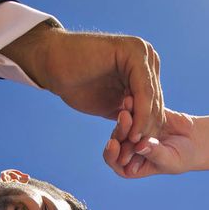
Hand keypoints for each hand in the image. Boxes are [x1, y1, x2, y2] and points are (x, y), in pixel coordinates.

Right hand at [2, 24, 163, 142]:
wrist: (52, 63)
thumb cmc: (76, 83)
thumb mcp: (111, 103)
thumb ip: (131, 113)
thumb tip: (150, 135)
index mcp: (146, 68)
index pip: (155, 104)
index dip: (147, 131)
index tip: (138, 154)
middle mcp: (148, 58)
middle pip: (156, 102)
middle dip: (146, 132)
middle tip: (136, 156)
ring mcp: (143, 52)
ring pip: (152, 100)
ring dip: (143, 128)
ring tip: (132, 149)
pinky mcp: (134, 53)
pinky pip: (144, 92)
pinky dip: (140, 115)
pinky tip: (132, 134)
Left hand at [103, 108, 196, 177]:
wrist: (195, 141)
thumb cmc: (182, 157)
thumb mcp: (170, 160)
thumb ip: (155, 154)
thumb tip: (139, 147)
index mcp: (129, 164)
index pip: (114, 160)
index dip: (111, 153)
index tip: (113, 144)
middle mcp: (127, 147)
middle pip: (117, 138)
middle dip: (121, 128)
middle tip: (125, 117)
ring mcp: (132, 130)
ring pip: (124, 123)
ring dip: (125, 113)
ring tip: (128, 103)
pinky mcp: (139, 116)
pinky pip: (135, 109)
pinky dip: (134, 103)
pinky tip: (134, 96)